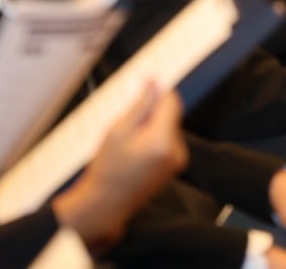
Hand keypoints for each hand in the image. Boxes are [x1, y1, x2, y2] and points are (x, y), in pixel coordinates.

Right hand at [53, 84, 186, 251]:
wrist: (107, 203)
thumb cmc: (108, 168)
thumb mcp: (118, 130)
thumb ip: (141, 105)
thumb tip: (154, 81)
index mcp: (162, 141)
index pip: (171, 102)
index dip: (158, 91)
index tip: (146, 85)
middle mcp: (176, 151)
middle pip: (171, 114)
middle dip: (152, 112)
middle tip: (128, 124)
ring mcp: (178, 160)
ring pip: (169, 126)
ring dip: (154, 126)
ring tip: (130, 142)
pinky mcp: (175, 166)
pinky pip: (169, 140)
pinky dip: (156, 139)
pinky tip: (137, 152)